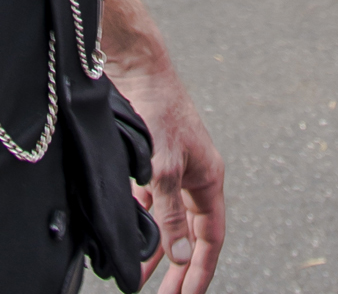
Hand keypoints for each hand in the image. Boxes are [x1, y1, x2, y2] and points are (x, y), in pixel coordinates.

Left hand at [115, 54, 224, 293]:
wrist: (135, 66)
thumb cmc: (159, 109)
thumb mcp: (164, 169)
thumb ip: (171, 215)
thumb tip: (182, 257)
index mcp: (208, 178)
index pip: (211, 238)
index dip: (201, 270)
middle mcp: (193, 176)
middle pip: (190, 234)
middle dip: (179, 269)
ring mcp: (172, 169)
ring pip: (166, 221)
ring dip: (156, 249)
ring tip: (140, 279)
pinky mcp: (150, 161)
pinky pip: (148, 203)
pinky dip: (139, 222)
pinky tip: (126, 236)